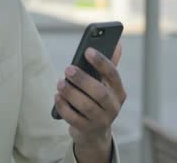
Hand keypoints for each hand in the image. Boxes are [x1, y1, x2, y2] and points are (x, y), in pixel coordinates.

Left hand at [54, 42, 125, 162]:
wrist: (94, 133)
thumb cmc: (98, 101)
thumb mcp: (105, 86)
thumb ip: (108, 67)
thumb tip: (117, 43)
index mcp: (119, 92)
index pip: (113, 75)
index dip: (101, 62)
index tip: (87, 50)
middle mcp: (113, 107)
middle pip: (100, 93)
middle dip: (83, 80)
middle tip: (68, 68)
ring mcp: (101, 121)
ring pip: (87, 107)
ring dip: (71, 93)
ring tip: (60, 83)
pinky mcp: (87, 130)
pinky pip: (74, 119)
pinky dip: (64, 107)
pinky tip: (57, 97)